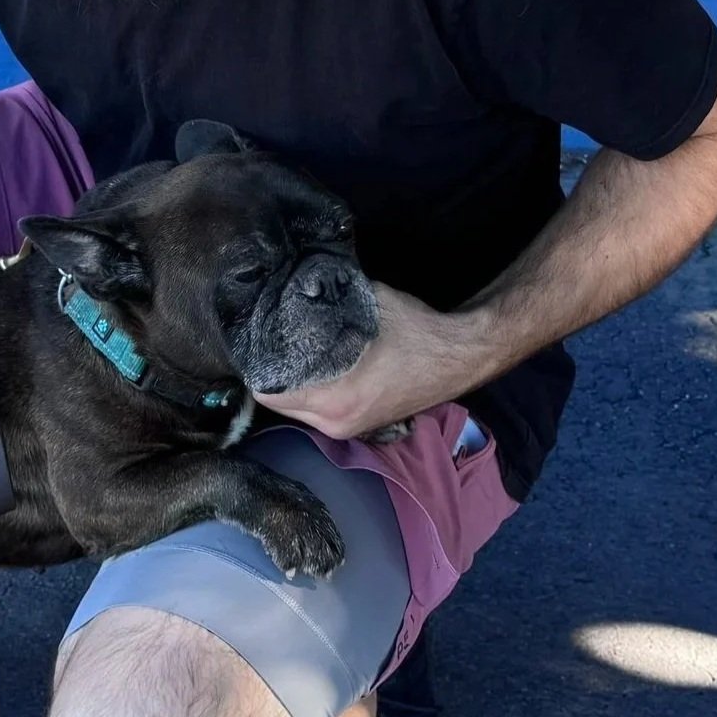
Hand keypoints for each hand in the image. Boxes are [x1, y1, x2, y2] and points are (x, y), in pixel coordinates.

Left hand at [253, 284, 489, 444]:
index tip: (254, 341)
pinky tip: (315, 369)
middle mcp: (337, 423)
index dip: (257, 365)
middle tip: (267, 343)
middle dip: (272, 375)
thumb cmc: (416, 329)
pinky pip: (320, 412)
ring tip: (288, 354)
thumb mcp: (365, 305)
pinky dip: (312, 393)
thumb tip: (290, 287)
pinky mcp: (362, 426)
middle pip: (280, 403)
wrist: (461, 355)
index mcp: (335, 399)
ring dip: (292, 385)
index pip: (268, 392)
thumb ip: (325, 301)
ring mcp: (350, 429)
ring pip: (299, 410)